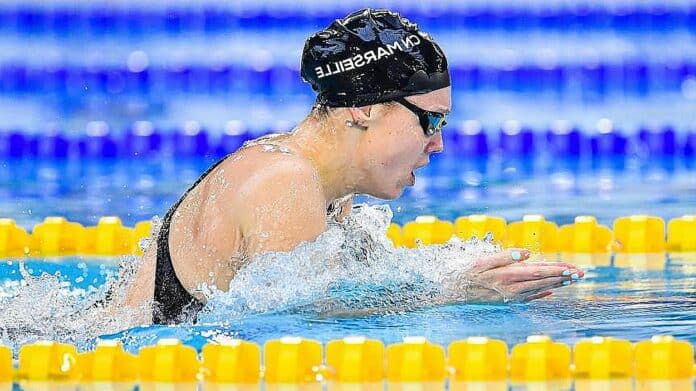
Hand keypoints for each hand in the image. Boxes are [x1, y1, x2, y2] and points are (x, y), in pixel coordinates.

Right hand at [459, 248, 584, 302]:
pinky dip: (542, 293)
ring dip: (557, 283)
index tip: (573, 268)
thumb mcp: (482, 261)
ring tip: (572, 279)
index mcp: (509, 277)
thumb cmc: (467, 272)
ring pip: (540, 289)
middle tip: (581, 273)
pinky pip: (530, 296)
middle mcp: (513, 289)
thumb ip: (504, 256)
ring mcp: (511, 296)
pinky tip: (550, 292)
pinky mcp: (508, 299)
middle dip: (563, 277)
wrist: (454, 291)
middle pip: (544, 281)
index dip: (557, 269)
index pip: (539, 272)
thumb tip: (525, 253)